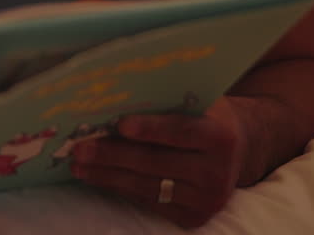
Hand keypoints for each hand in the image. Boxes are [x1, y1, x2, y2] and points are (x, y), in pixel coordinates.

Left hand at [70, 96, 249, 228]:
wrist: (235, 151)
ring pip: (147, 187)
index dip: (150, 128)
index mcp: (222, 137)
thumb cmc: (205, 116)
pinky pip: (149, 202)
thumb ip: (168, 100)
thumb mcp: (198, 102)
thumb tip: (118, 95)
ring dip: (108, 176)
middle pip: (156, 163)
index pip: (181, 132)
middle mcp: (218, 173)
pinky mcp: (193, 217)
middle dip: (113, 155)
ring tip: (79, 164)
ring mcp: (206, 200)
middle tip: (81, 148)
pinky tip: (98, 177)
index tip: (120, 124)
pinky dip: (120, 188)